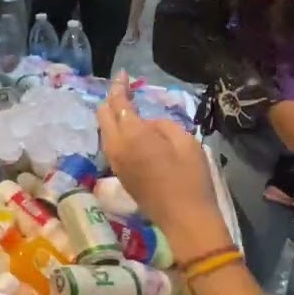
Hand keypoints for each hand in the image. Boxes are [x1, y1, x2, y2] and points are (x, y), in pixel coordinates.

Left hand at [98, 72, 232, 258]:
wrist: (184, 219)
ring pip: (104, 131)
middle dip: (111, 99)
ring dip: (112, 117)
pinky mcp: (119, 174)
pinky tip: (130, 131)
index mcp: (132, 135)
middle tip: (126, 90)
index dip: (119, 86)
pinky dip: (116, 132)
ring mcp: (114, 162)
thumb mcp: (186, 142)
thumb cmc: (191, 179)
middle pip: (103, 115)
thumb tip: (148, 125)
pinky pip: (111, 145)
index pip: (118, 103)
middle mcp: (116, 147)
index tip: (123, 74)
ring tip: (129, 109)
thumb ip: (162, 125)